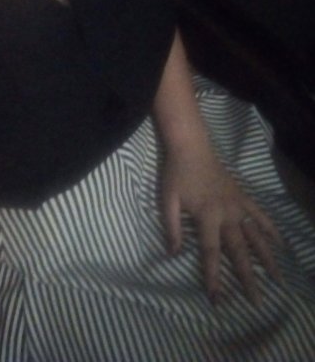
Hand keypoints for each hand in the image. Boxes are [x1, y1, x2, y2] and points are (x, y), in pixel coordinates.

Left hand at [161, 142, 282, 306]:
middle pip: (239, 251)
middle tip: (257, 302)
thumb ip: (172, 228)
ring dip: (267, 258)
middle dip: (248, 278)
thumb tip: (173, 254)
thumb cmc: (177, 174)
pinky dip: (271, 229)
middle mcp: (227, 214)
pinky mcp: (243, 196)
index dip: (214, 277)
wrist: (192, 147)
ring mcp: (238, 205)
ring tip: (278, 279)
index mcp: (207, 216)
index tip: (218, 299)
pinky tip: (282, 244)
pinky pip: (260, 215)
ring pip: (256, 236)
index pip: (211, 253)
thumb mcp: (167, 200)